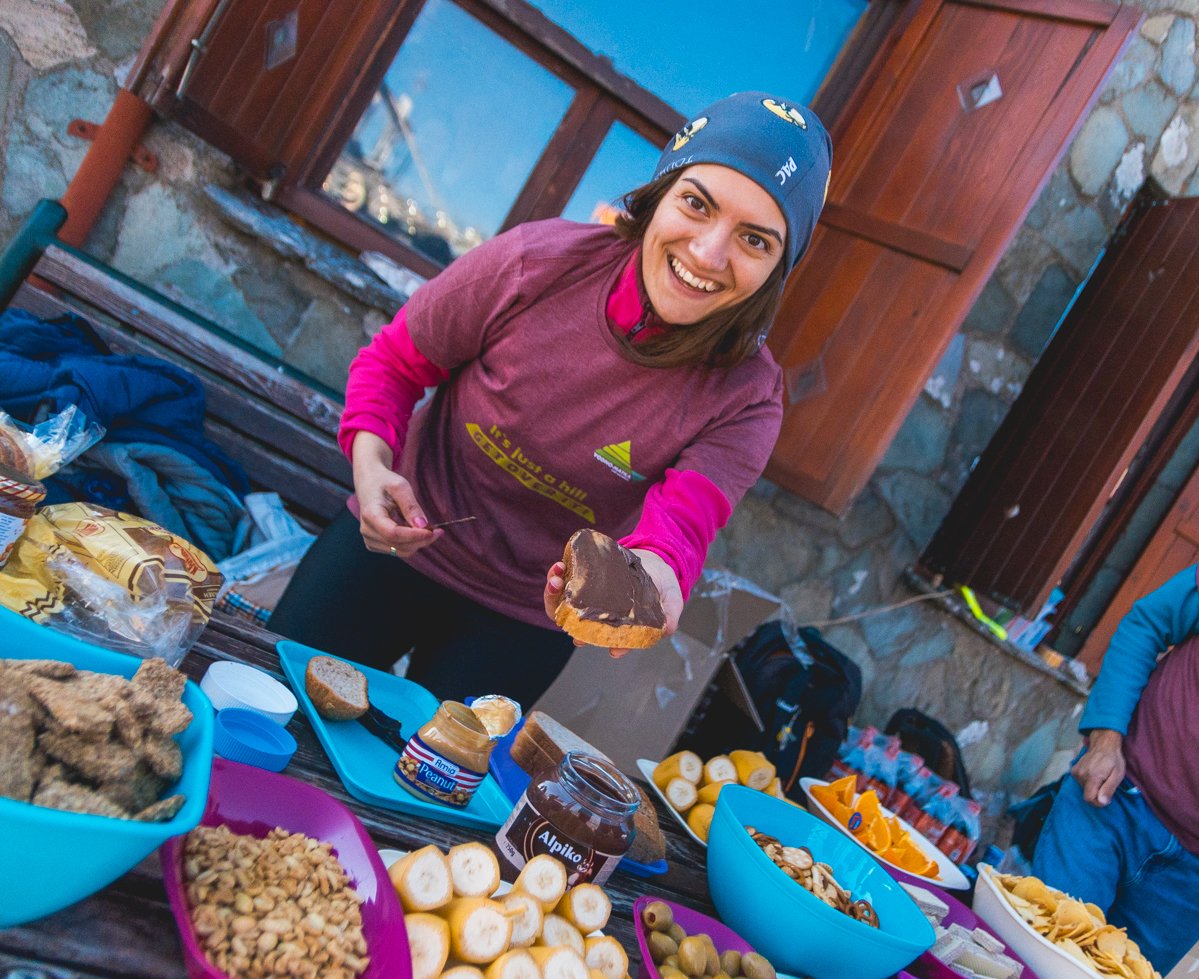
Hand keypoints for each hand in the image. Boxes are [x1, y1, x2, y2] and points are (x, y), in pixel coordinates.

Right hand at [352, 432, 441, 557]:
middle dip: (422, 540)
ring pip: (401, 551)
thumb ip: (411, 506)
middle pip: (399, 545)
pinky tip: (415, 531)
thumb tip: (422, 525)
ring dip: (418, 543)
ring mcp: (369, 540)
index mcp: (370, 515)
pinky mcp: (375, 544)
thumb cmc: (385, 482)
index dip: (415, 536)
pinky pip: (398, 550)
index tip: (434, 531)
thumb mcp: (400, 486)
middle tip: (439, 529)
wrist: (369, 484)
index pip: (393, 534)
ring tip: (428, 528)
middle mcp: (367, 531)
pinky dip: (411, 543)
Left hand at [542, 550, 682, 658]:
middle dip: (570, 623)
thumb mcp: (671, 599)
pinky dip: (557, 576)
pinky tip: (560, 567)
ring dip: (554, 596)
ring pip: (564, 605)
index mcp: (619, 625)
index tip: (612, 648)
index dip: (609, 644)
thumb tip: (666, 629)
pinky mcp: (582, 578)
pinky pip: (563, 582)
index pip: (611, 640)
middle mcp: (600, 615)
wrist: (653, 558)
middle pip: (578, 626)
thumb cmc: (661, 584)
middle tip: (571, 614)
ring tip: (557, 580)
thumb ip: (670, 615)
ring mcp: (588, 597)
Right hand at [1071, 729, 1124, 806]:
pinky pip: (1080, 782)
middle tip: (1106, 784)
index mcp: (1092, 777)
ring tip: (1101, 777)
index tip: (1106, 799)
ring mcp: (1076, 772)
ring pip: (1084, 789)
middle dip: (1097, 794)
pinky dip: (1087, 782)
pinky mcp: (1074, 770)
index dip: (1098, 803)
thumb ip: (1109, 789)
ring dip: (1093, 787)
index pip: (1089, 798)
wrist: (1103, 744)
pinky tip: (1094, 774)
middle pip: (1087, 794)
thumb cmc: (1113, 759)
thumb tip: (1102, 802)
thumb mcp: (1117, 775)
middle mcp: (1081, 775)